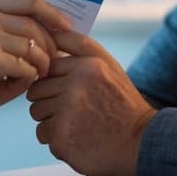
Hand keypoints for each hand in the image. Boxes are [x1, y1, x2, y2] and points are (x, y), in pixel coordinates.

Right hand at [0, 0, 72, 134]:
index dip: (54, 14)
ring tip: (37, 75)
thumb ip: (18, 35)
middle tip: (53, 63)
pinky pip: (25, 67)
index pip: (31, 2)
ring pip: (33, 48)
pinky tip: (18, 83)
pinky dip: (27, 78)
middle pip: (36, 26)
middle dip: (51, 46)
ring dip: (41, 65)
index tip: (69, 28)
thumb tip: (58, 33)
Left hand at [26, 29, 155, 175]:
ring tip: (78, 124)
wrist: (140, 145)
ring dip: (52, 121)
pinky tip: (79, 139)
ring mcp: (67, 112)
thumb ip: (81, 46)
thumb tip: (52, 30)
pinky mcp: (61, 137)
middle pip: (37, 90)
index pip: (48, 67)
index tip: (73, 93)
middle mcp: (76, 86)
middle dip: (50, 101)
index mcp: (89, 66)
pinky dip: (57, 139)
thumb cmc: (122, 104)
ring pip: (36, 112)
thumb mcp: (109, 67)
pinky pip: (42, 133)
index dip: (55, 82)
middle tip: (76, 112)